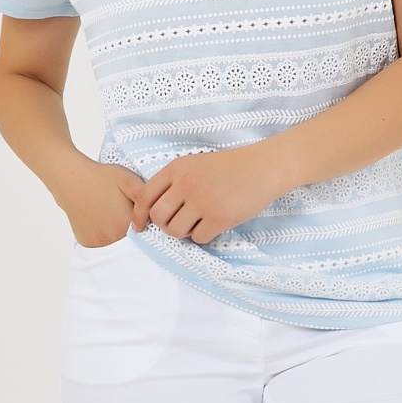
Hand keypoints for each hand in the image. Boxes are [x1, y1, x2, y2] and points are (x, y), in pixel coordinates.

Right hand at [65, 162, 143, 247]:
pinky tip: (103, 222)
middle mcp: (112, 239)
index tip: (146, 219)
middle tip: (126, 215)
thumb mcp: (130, 181)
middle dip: (136, 235)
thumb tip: (158, 213)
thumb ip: (148, 198)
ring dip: (120, 238)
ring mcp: (98, 243)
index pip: (147, 236)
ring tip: (114, 218)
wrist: (71, 180)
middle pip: (133, 245)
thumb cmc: (101, 178)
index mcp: (126, 225)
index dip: (149, 228)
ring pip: (117, 246)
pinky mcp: (87, 243)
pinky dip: (106, 239)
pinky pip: (103, 247)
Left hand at [127, 145, 284, 244]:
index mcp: (177, 168)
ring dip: (185, 231)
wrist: (262, 168)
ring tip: (199, 221)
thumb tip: (149, 210)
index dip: (139, 215)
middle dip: (165, 225)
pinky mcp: (219, 217)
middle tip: (179, 223)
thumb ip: (172, 182)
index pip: (145, 196)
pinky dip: (203, 235)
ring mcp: (202, 201)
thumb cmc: (228, 168)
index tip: (140, 226)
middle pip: (158, 217)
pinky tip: (214, 223)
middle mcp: (186, 184)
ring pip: (176, 231)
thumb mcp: (194, 164)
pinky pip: (198, 238)